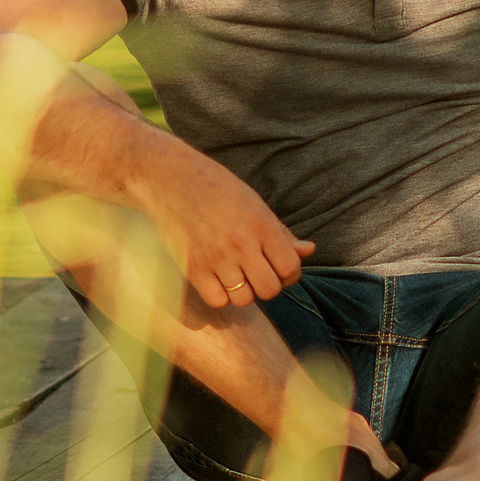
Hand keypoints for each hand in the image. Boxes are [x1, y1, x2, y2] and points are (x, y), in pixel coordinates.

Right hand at [137, 153, 314, 307]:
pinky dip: (221, 296)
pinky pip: (217, 300)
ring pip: (244, 299)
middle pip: (270, 290)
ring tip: (238, 276)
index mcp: (262, 225)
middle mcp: (241, 244)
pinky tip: (219, 280)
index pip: (290, 267)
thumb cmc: (218, 190)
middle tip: (259, 274)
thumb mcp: (256, 205)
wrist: (170, 179)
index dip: (290, 273)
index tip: (281, 268)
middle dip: (269, 285)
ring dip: (245, 292)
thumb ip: (282, 233)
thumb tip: (309, 250)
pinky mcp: (191, 268)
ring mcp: (215, 258)